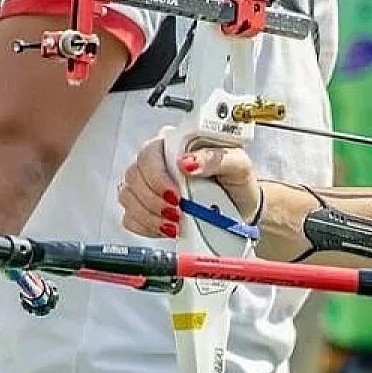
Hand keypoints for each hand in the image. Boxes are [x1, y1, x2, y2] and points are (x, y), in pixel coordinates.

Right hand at [119, 134, 261, 238]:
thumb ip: (214, 158)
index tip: (176, 196)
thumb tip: (188, 162)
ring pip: (129, 197)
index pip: (149, 153)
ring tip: (177, 223)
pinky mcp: (146, 207)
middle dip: (154, 200)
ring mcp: (148, 184)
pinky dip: (147, 226)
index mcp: (174, 143)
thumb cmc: (237, 180)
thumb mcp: (237, 164)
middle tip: (178, 213)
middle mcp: (157, 161)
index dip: (157, 176)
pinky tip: (167, 228)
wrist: (242, 207)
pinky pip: (131, 217)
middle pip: (134, 176)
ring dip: (151, 215)